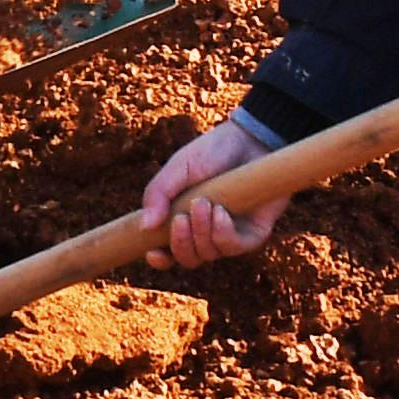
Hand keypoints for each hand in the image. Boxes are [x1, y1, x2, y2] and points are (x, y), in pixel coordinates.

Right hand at [136, 113, 292, 267]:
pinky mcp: (253, 233)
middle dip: (181, 243)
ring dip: (201, 232)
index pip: (169, 252)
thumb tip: (145, 226)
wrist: (249, 139)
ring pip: (209, 254)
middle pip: (189, 259)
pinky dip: (223, 233)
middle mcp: (207, 233)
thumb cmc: (212, 152)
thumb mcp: (178, 168)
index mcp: (185, 220)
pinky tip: (221, 212)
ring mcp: (231, 235)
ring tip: (204, 203)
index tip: (153, 252)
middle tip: (181, 218)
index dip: (160, 259)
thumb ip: (158, 194)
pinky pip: (234, 248)